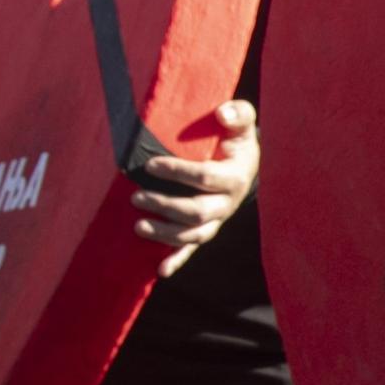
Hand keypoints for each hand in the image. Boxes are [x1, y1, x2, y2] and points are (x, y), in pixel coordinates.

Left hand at [135, 98, 261, 275]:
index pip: (206, 177)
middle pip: (197, 211)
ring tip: (138, 226)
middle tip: (136, 196)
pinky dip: (177, 261)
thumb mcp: (241, 124)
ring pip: (193, 235)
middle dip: (165, 205)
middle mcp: (228, 203)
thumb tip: (222, 113)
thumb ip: (237, 114)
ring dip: (165, 233)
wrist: (247, 165)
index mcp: (235, 177)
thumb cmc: (236, 141)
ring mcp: (217, 219)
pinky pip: (193, 249)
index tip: (151, 165)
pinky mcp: (207, 229)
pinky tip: (160, 271)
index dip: (178, 172)